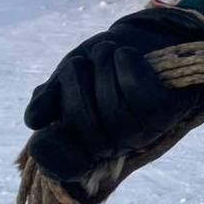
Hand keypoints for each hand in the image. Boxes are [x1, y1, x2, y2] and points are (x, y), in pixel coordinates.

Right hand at [24, 8, 203, 185]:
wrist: (148, 38)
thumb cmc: (102, 63)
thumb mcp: (69, 75)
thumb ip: (51, 96)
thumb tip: (36, 119)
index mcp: (82, 144)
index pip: (59, 165)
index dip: (50, 154)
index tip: (46, 125)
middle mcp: (113, 148)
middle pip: (82, 125)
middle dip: (75, 84)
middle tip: (80, 60)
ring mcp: (143, 133)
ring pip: (112, 110)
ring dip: (103, 69)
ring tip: (105, 49)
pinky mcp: (168, 112)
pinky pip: (139, 93)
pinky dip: (127, 66)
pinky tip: (125, 54)